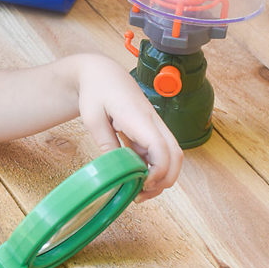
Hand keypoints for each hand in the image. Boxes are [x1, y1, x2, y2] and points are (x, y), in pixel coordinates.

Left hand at [75, 55, 182, 199]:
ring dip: (162, 176)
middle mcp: (153, 122)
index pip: (161, 147)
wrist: (101, 73)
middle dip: (166, 179)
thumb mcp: (92, 118)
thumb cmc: (96, 91)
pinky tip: (138, 178)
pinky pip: (160, 152)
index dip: (158, 170)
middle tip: (142, 194)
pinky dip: (154, 168)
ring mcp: (154, 126)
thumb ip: (106, 142)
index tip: (143, 184)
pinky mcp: (150, 130)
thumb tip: (118, 167)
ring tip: (140, 191)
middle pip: (176, 155)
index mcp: (139, 117)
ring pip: (172, 155)